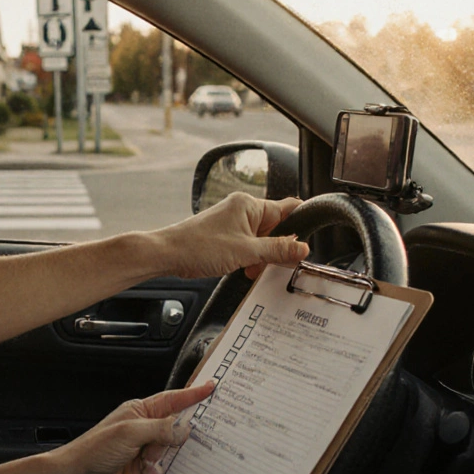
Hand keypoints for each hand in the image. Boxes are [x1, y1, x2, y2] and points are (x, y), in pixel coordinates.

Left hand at [50, 381, 214, 473]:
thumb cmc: (94, 449)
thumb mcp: (130, 433)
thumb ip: (161, 429)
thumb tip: (184, 428)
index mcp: (140, 411)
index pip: (172, 399)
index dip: (192, 394)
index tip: (211, 387)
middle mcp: (144, 429)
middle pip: (176, 428)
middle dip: (182, 436)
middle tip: (196, 438)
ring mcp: (144, 451)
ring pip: (172, 452)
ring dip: (164, 459)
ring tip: (149, 463)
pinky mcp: (143, 471)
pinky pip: (164, 470)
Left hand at [154, 194, 308, 279]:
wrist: (167, 254)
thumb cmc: (199, 247)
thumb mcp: (246, 251)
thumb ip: (278, 250)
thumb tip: (304, 248)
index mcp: (251, 205)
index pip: (290, 208)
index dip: (301, 225)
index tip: (306, 244)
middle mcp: (244, 210)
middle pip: (278, 227)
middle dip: (278, 248)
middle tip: (273, 264)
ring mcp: (234, 222)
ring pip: (263, 240)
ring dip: (263, 257)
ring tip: (252, 268)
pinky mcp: (227, 235)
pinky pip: (249, 245)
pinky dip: (251, 258)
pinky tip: (244, 269)